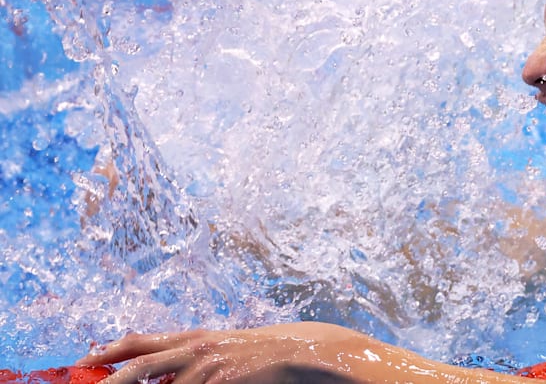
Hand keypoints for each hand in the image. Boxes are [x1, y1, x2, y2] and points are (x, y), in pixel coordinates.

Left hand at [77, 323, 363, 383]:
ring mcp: (208, 368)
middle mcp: (195, 349)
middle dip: (110, 378)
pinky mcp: (222, 383)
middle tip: (83, 383)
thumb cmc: (251, 353)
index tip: (82, 361)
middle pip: (142, 364)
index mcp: (190, 338)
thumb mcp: (215, 346)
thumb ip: (184, 357)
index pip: (140, 341)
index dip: (109, 350)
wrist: (292, 352)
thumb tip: (151, 374)